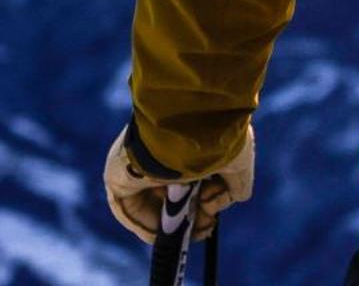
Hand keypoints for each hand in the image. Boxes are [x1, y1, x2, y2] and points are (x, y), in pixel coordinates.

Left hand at [103, 123, 254, 242]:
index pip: (191, 180)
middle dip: (190, 217)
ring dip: (172, 223)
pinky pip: (129, 206)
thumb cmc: (218, 138)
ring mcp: (139, 164)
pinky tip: (163, 233)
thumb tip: (239, 196)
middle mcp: (161, 153)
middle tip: (204, 229)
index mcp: (188, 144)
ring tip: (191, 231)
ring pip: (152, 201)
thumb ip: (236, 183)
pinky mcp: (118, 176)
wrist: (191, 125)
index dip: (203, 203)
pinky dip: (145, 223)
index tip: (213, 218)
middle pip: (172, 195)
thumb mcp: (237, 162)